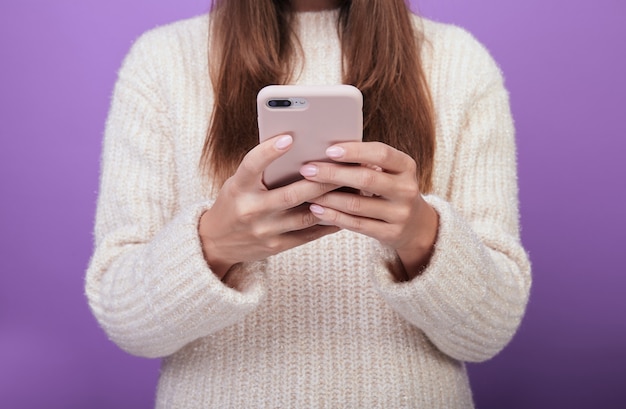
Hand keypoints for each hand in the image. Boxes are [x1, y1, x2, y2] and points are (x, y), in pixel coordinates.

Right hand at [199, 135, 339, 279]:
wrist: (217, 242)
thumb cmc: (235, 202)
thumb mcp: (238, 183)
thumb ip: (262, 171)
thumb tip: (299, 148)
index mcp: (238, 187)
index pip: (252, 165)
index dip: (269, 151)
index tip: (289, 137)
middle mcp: (250, 209)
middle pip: (291, 194)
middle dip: (320, 181)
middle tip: (342, 167)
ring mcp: (264, 230)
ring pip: (306, 216)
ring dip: (331, 202)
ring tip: (351, 188)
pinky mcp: (276, 246)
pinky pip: (308, 234)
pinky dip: (328, 222)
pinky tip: (344, 211)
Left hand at [299, 141, 438, 279]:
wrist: (415, 225)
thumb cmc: (390, 189)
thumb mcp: (389, 172)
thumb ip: (365, 162)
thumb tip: (325, 152)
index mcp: (406, 166)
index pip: (381, 153)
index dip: (355, 151)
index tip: (329, 150)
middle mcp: (407, 189)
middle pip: (366, 179)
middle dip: (333, 174)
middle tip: (307, 170)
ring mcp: (400, 214)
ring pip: (357, 205)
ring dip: (328, 197)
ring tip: (306, 191)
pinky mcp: (391, 233)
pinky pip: (356, 225)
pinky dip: (333, 216)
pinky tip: (316, 210)